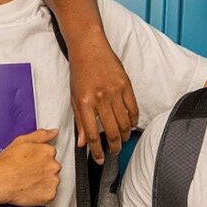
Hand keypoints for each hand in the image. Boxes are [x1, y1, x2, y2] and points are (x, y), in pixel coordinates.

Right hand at [0, 129, 61, 206]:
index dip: (39, 158)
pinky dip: (42, 193)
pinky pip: (50, 193)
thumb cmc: (8, 163)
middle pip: (53, 167)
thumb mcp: (22, 141)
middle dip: (43, 169)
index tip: (31, 162)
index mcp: (48, 151)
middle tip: (28, 172)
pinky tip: (31, 189)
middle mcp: (54, 166)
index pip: (50, 154)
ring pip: (52, 180)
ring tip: (28, 181)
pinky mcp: (50, 195)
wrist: (0, 182)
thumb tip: (54, 132)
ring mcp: (52, 181)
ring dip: (44, 181)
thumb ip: (41, 135)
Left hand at [69, 37, 138, 163]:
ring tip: (121, 141)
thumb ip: (79, 120)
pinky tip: (130, 126)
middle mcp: (100, 98)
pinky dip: (133, 120)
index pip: (91, 134)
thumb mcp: (73, 96)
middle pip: (110, 131)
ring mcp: (114, 91)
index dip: (96, 150)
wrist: (89, 47)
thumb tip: (82, 143)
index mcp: (84, 102)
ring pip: (124, 122)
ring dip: (124, 136)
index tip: (99, 159)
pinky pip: (133, 108)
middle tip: (114, 152)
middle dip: (113, 146)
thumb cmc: (79, 72)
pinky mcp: (126, 84)